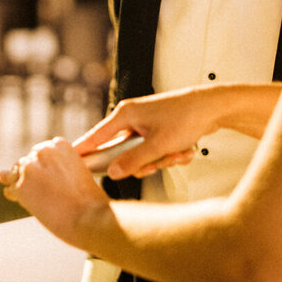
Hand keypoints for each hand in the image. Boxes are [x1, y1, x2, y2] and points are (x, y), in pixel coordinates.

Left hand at [0, 137, 109, 246]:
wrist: (89, 217)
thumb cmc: (86, 200)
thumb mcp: (74, 173)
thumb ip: (47, 169)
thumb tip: (1, 173)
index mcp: (60, 145)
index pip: (40, 153)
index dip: (44, 169)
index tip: (53, 181)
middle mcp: (43, 151)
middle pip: (26, 161)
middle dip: (32, 176)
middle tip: (46, 192)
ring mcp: (30, 168)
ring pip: (15, 173)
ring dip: (23, 185)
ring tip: (39, 198)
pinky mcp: (22, 186)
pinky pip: (11, 189)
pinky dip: (16, 196)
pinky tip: (30, 203)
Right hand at [73, 87, 216, 178]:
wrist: (214, 108)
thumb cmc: (186, 119)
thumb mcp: (158, 145)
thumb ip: (134, 161)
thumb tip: (112, 173)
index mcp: (125, 115)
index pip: (95, 137)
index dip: (82, 151)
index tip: (67, 162)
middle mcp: (132, 118)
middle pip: (122, 153)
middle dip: (144, 162)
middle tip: (160, 161)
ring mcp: (145, 125)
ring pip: (142, 155)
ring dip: (161, 160)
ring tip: (179, 152)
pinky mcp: (157, 130)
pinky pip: (155, 152)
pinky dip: (170, 155)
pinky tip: (185, 149)